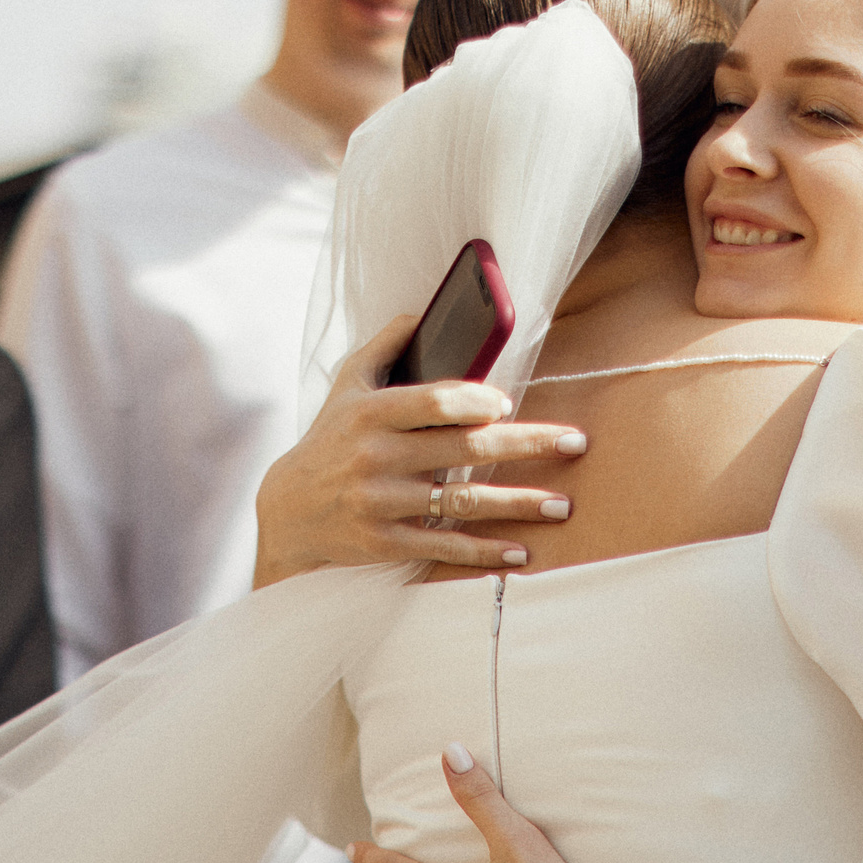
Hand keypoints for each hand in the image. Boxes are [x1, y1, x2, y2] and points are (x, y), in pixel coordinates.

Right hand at [253, 316, 589, 586]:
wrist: (287, 511)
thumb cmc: (329, 439)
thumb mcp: (346, 386)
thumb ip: (384, 346)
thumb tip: (423, 310)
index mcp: (370, 412)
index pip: (433, 400)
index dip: (476, 401)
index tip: (509, 405)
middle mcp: (375, 457)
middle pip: (464, 449)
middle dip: (527, 445)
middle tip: (575, 442)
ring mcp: (380, 503)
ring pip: (461, 502)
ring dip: (518, 504)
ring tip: (561, 505)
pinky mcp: (383, 543)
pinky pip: (441, 547)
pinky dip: (483, 551)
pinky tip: (520, 551)